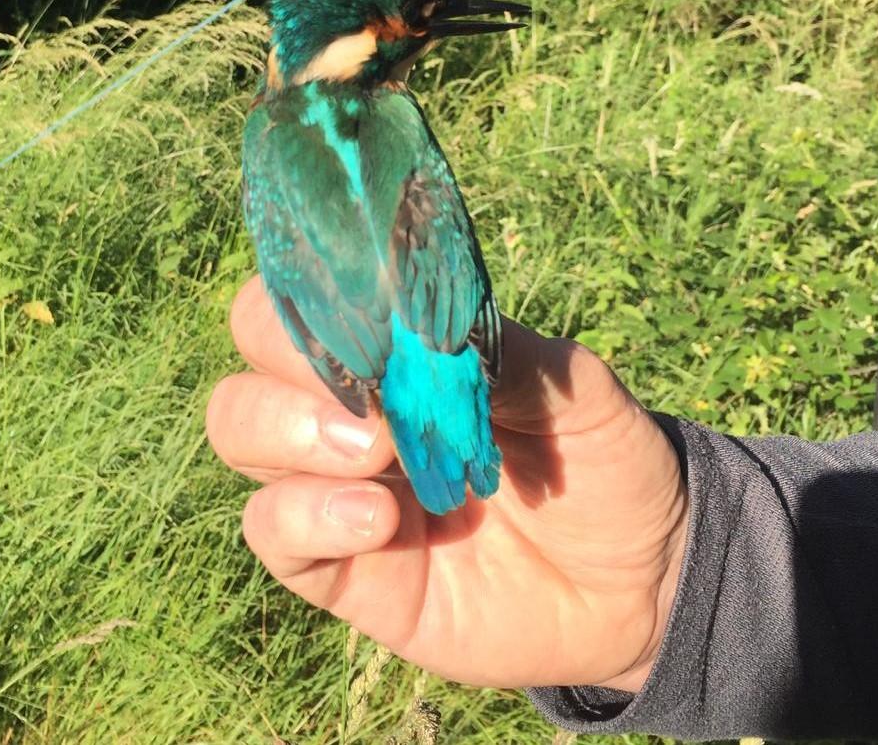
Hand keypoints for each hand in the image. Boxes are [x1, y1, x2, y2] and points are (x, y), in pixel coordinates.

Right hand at [206, 276, 688, 689]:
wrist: (638, 585)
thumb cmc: (604, 468)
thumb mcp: (575, 392)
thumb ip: (497, 352)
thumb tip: (426, 322)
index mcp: (401, 354)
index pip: (310, 297)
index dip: (314, 292)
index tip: (370, 315)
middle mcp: (353, 411)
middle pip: (252, 356)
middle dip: (290, 365)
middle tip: (372, 402)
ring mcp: (339, 487)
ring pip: (239, 431)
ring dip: (289, 433)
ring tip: (375, 456)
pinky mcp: (343, 568)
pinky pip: (272, 531)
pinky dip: (304, 515)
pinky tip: (377, 521)